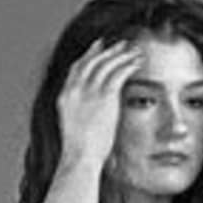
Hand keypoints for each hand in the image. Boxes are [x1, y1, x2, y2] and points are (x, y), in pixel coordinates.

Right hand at [53, 35, 145, 174]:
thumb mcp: (75, 130)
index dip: (88, 57)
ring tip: (133, 50)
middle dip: (105, 51)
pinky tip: (137, 62)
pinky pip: (118, 73)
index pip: (76, 70)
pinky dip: (128, 64)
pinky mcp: (105, 96)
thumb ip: (81, 117)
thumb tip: (91, 118)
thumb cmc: (80, 153)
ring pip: (106, 64)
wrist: (80, 158)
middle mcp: (75, 90)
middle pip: (91, 62)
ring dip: (121, 55)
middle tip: (118, 44)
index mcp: (65, 97)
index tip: (97, 50)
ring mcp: (89, 92)